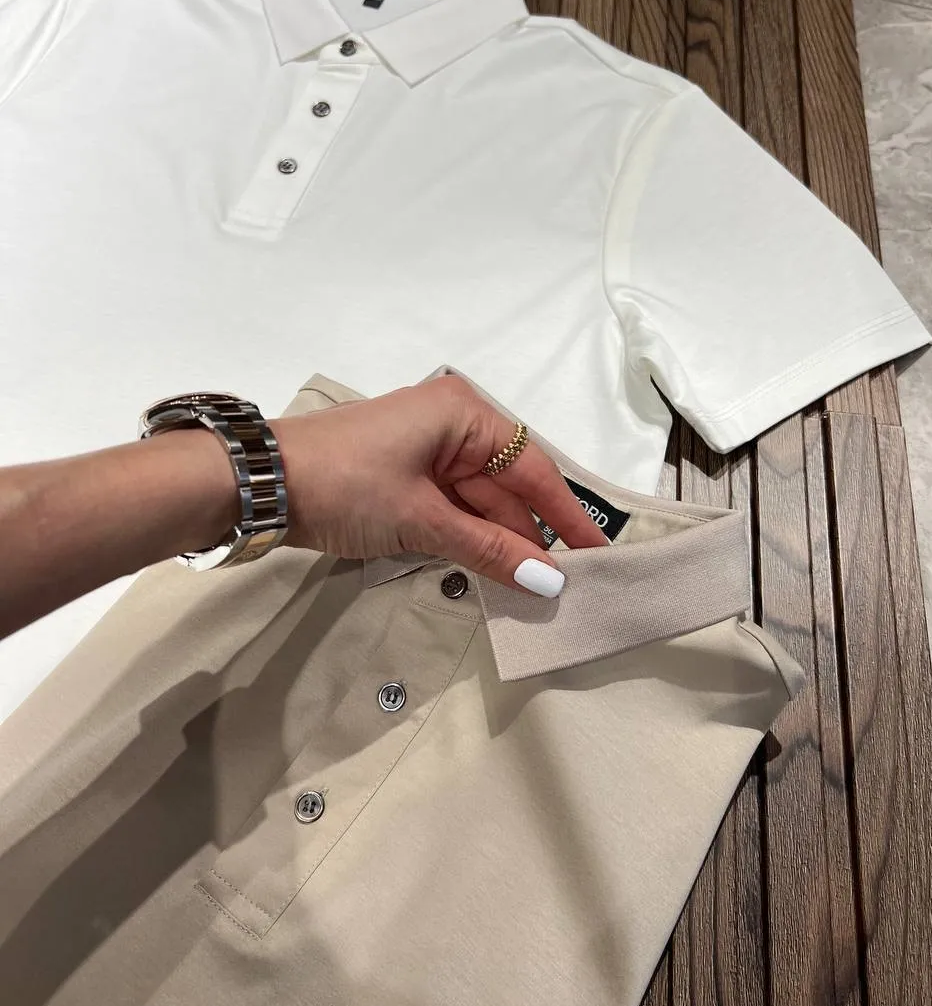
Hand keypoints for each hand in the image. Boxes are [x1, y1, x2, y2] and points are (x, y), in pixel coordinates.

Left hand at [271, 375, 606, 594]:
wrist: (259, 484)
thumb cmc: (346, 484)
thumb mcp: (422, 520)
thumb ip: (488, 550)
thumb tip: (549, 582)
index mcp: (463, 414)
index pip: (532, 469)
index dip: (566, 516)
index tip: (598, 555)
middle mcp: (452, 424)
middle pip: (507, 487)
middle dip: (530, 537)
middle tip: (563, 589)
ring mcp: (426, 450)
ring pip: (480, 502)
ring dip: (500, 543)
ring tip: (533, 591)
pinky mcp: (403, 476)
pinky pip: (453, 508)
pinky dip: (470, 539)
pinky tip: (492, 571)